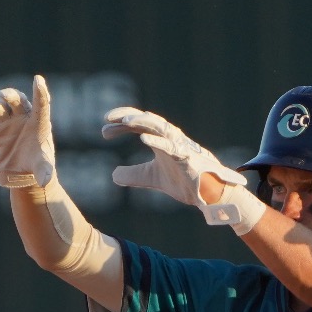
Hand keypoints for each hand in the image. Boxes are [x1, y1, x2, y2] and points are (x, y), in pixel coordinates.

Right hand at [0, 74, 56, 188]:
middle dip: (10, 95)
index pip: (41, 104)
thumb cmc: (36, 165)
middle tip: (2, 95)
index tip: (38, 79)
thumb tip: (45, 181)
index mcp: (39, 122)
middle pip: (17, 100)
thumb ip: (45, 173)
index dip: (40, 92)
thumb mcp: (43, 168)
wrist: (21, 172)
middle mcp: (23, 117)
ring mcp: (7, 121)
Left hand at [102, 107, 262, 229]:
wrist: (207, 194)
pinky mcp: (187, 157)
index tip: (104, 131)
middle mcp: (168, 137)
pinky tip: (143, 137)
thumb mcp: (151, 178)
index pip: (138, 125)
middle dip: (126, 117)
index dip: (120, 126)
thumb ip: (133, 175)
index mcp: (160, 139)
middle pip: (145, 120)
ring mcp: (178, 145)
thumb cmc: (182, 181)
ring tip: (125, 121)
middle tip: (107, 119)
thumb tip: (113, 175)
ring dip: (142, 122)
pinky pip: (171, 145)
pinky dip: (158, 140)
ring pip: (159, 126)